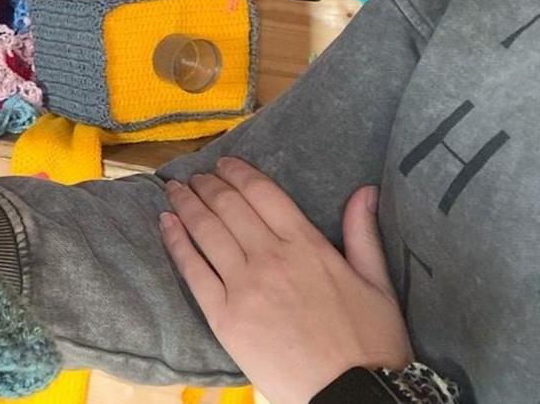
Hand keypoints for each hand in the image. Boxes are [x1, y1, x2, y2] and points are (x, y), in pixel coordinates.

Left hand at [160, 158, 410, 403]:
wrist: (352, 394)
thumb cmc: (372, 344)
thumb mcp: (378, 283)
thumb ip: (363, 233)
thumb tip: (364, 191)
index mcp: (308, 246)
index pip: (263, 194)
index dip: (239, 173)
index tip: (225, 164)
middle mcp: (270, 258)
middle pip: (229, 207)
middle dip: (208, 185)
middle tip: (194, 175)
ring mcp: (243, 286)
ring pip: (206, 232)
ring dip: (186, 204)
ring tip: (174, 190)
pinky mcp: (224, 316)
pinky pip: (193, 270)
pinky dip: (176, 242)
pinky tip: (166, 223)